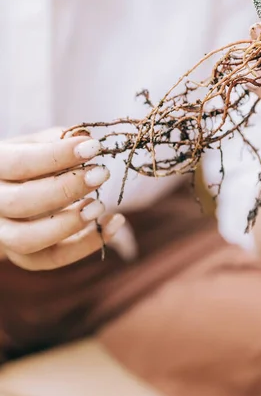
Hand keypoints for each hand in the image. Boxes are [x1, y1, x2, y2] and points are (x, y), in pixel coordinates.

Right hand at [0, 128, 124, 270]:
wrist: (13, 192)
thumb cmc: (29, 162)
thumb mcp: (36, 144)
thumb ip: (57, 140)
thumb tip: (85, 136)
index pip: (19, 164)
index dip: (57, 156)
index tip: (94, 147)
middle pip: (21, 203)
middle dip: (66, 188)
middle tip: (101, 173)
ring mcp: (4, 234)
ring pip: (27, 239)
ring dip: (69, 223)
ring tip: (100, 205)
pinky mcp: (25, 256)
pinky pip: (52, 259)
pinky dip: (86, 244)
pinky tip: (113, 223)